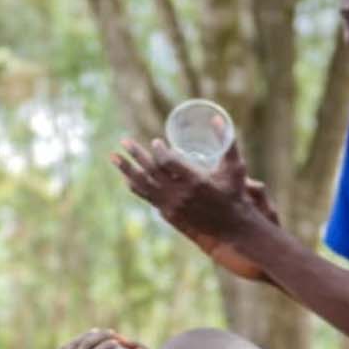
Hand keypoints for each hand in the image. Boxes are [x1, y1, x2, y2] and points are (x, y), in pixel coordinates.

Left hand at [9, 330, 122, 348]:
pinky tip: (82, 339)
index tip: (117, 343)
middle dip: (103, 335)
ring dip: (90, 335)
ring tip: (100, 332)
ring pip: (78, 340)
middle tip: (114, 333)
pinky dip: (78, 340)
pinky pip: (68, 345)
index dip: (108, 347)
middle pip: (89, 342)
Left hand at [113, 138, 273, 281]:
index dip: (159, 151)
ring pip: (144, 186)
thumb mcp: (235, 169)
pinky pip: (147, 198)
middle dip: (135, 154)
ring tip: (113, 157)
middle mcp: (180, 195)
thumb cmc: (235, 196)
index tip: (156, 142)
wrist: (231, 230)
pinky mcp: (169, 215)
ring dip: (127, 170)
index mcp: (196, 181)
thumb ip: (228, 143)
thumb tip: (217, 117)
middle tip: (124, 141)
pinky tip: (126, 178)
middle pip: (151, 171)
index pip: (168, 162)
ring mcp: (172, 206)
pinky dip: (135, 187)